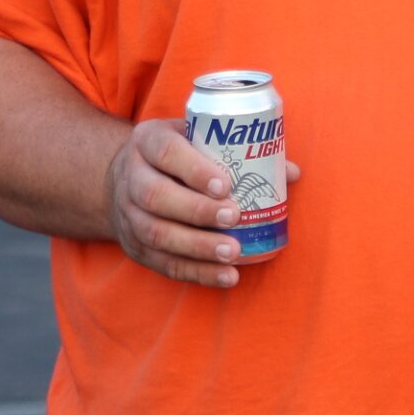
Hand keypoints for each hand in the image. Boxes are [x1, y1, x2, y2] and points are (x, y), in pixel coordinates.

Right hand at [104, 117, 300, 287]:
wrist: (124, 178)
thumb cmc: (176, 154)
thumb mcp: (196, 137)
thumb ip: (238, 150)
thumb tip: (290, 172)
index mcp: (148, 141)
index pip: (166, 152)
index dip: (194, 170)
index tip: (226, 185)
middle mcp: (132, 177)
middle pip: (156, 196)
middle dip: (197, 210)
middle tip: (234, 217)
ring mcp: (128, 215)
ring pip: (156, 234)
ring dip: (197, 247)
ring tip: (232, 253)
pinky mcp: (135, 247)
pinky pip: (163, 263)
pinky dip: (196, 272)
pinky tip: (225, 276)